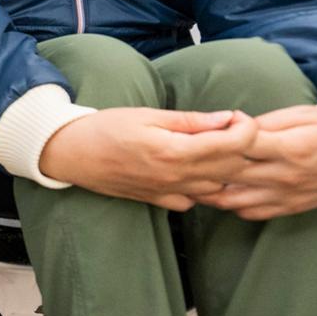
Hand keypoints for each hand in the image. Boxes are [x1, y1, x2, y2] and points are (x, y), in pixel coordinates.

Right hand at [37, 106, 255, 210]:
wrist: (70, 154)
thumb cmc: (105, 128)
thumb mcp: (147, 115)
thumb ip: (189, 120)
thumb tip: (225, 118)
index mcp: (175, 151)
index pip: (235, 144)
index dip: (246, 127)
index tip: (235, 116)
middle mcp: (177, 177)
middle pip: (234, 168)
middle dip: (242, 147)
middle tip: (229, 129)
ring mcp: (169, 193)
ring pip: (220, 189)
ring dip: (226, 170)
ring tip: (215, 149)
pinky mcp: (159, 201)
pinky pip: (195, 201)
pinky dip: (204, 188)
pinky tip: (194, 171)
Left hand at [195, 105, 316, 219]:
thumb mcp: (305, 115)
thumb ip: (266, 122)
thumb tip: (232, 124)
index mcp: (290, 148)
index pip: (239, 144)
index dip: (217, 135)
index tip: (208, 128)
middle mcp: (284, 176)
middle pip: (226, 174)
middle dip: (200, 165)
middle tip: (184, 155)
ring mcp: (285, 196)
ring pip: (230, 200)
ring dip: (209, 189)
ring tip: (196, 175)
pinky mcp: (288, 209)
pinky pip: (248, 213)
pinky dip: (230, 204)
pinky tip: (222, 190)